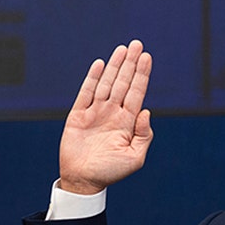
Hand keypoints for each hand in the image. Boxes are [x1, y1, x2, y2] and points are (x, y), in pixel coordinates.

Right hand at [58, 40, 152, 194]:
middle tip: (136, 44)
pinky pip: (85, 93)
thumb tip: (146, 111)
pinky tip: (100, 64)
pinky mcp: (78, 116)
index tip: (146, 57)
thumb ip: (144, 135)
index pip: (136, 93)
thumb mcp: (135, 158)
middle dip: (130, 63)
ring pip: (106, 84)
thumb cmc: (110, 173)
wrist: (84, 181)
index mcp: (127, 122)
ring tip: (122, 49)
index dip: (141, 75)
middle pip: (123, 83)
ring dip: (114, 66)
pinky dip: (92, 78)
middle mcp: (112, 114)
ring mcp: (95, 113)